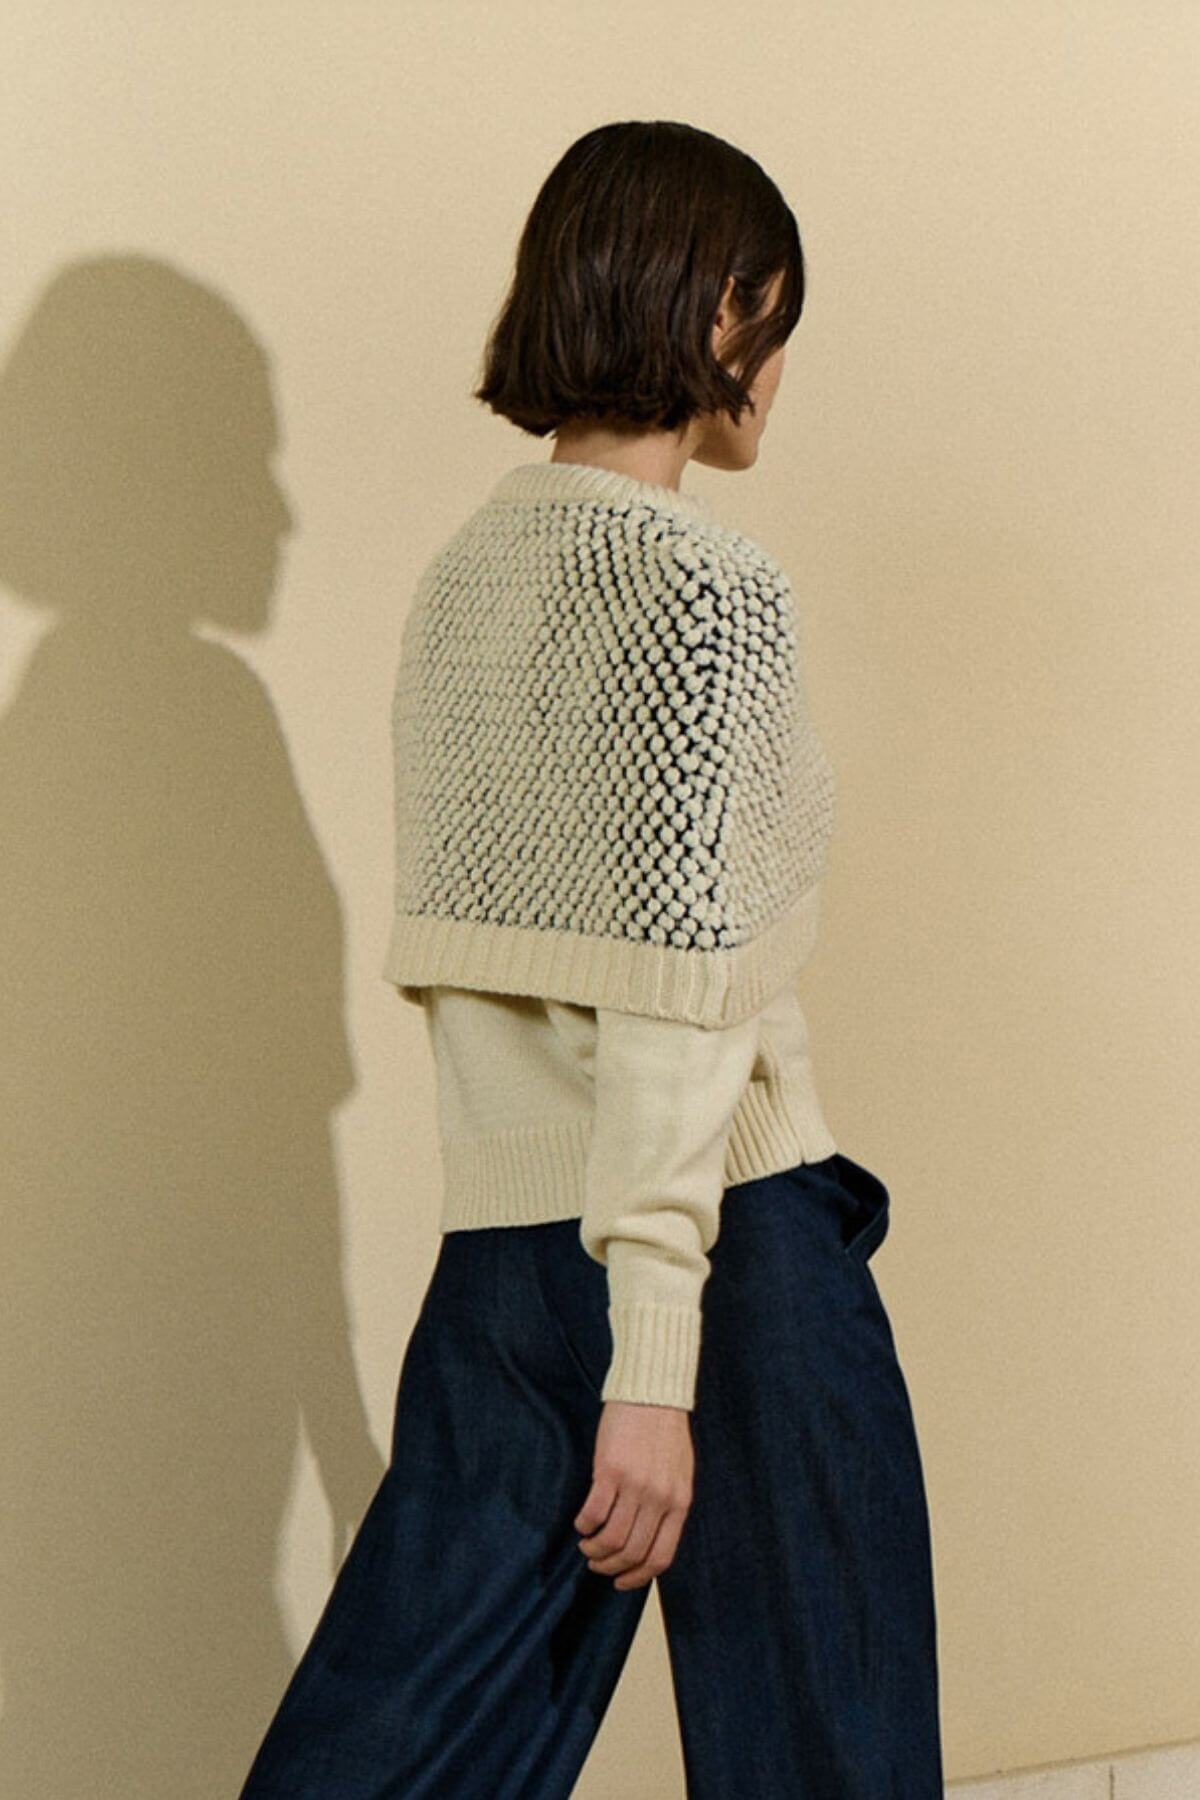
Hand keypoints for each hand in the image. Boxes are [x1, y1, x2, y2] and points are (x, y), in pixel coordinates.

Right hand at [573, 1399, 694, 1589]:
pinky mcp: (610, 1470)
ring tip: (587, 1544)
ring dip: (594, 1549)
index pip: (660, 1557)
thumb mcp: (679, 1473)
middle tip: (596, 1563)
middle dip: (610, 1566)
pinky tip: (581, 1522)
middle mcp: (659, 1498)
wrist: (652, 1394)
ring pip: (611, 1538)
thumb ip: (669, 1505)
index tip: (620, 1582)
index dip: (637, 1578)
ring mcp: (635, 1485)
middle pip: (632, 1552)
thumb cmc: (664, 1432)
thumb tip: (650, 1539)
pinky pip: (594, 1513)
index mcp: (679, 1503)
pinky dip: (585, 1525)